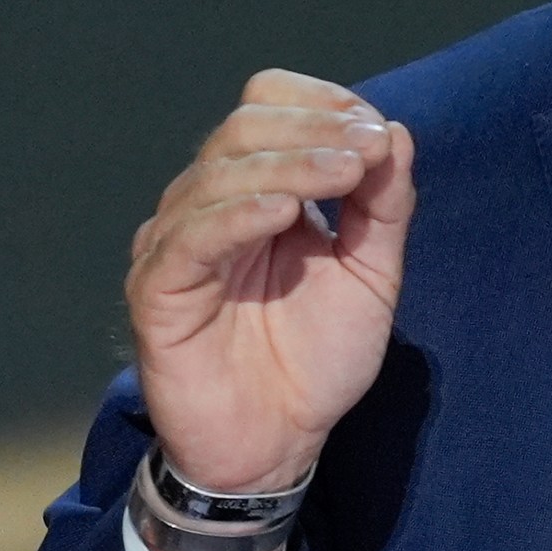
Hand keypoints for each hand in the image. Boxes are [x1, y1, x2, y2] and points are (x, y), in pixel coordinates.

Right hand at [127, 69, 414, 493]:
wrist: (278, 445)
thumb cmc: (317, 359)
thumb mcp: (371, 275)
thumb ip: (385, 206)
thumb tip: (394, 132)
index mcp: (257, 188)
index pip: (267, 106)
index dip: (321, 105)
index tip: (376, 132)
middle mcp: (209, 204)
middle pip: (244, 128)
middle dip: (314, 130)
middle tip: (368, 152)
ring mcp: (177, 243)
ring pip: (220, 174)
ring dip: (291, 164)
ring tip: (346, 172)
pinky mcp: (157, 289)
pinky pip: (191, 237)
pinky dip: (238, 214)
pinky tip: (283, 213)